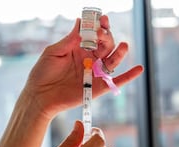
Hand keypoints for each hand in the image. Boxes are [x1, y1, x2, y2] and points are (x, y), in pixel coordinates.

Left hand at [0, 15, 142, 146]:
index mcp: (80, 49)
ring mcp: (95, 73)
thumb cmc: (43, 72)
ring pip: (113, 61)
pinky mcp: (98, 87)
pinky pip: (116, 82)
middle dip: (107, 37)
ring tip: (123, 46)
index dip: (100, 26)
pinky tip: (139, 69)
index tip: (101, 19)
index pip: (95, 35)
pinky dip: (129, 76)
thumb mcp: (54, 51)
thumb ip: (70, 39)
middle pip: (106, 46)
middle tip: (102, 32)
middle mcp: (90, 60)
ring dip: (120, 53)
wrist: (39, 96)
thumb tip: (81, 21)